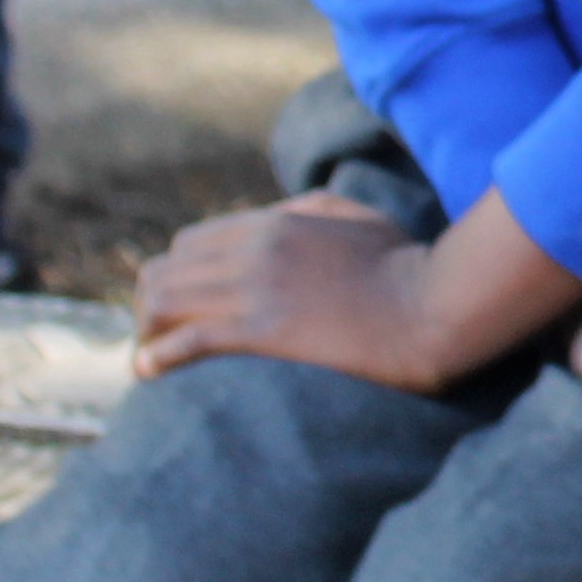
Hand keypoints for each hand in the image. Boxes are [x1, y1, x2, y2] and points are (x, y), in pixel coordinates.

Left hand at [133, 187, 581, 393]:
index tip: (178, 311)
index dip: (175, 279)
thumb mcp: (357, 217)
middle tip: (160, 341)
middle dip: (151, 308)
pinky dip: (159, 357)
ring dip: (147, 332)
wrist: (433, 305)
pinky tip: (152, 373)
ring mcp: (257, 289)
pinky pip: (187, 339)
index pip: (189, 244)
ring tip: (152, 360)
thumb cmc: (406, 264)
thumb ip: (312, 208)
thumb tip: (285, 211)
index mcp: (275, 223)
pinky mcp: (264, 331)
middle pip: (164, 272)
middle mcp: (255, 251)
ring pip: (162, 302)